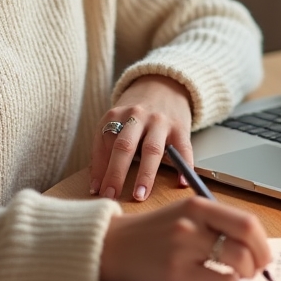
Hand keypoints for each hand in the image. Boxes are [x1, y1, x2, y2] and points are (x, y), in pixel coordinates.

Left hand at [90, 75, 192, 201]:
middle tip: (110, 196)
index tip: (96, 192)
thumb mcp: (117, 120)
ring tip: (140, 195)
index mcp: (117, 114)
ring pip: (151, 149)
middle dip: (116, 173)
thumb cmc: (137, 112)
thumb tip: (96, 185)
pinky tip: (181, 182)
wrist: (165, 84)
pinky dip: (183, 166)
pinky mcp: (180, 127)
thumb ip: (107, 146)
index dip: (98, 168)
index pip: (104, 143)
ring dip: (145, 175)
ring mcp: (160, 121)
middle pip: (124, 146)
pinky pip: (183, 149)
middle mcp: (138, 116)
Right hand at [100, 196, 271, 280]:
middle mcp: (192, 223)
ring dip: (247, 273)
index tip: (263, 253)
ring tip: (239, 276)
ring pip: (238, 261)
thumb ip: (213, 223)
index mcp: (197, 205)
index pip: (246, 220)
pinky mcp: (176, 273)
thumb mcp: (182, 215)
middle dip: (260, 258)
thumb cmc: (152, 233)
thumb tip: (253, 244)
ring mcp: (184, 247)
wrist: (113, 246)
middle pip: (247, 238)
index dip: (262, 241)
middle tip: (258, 269)